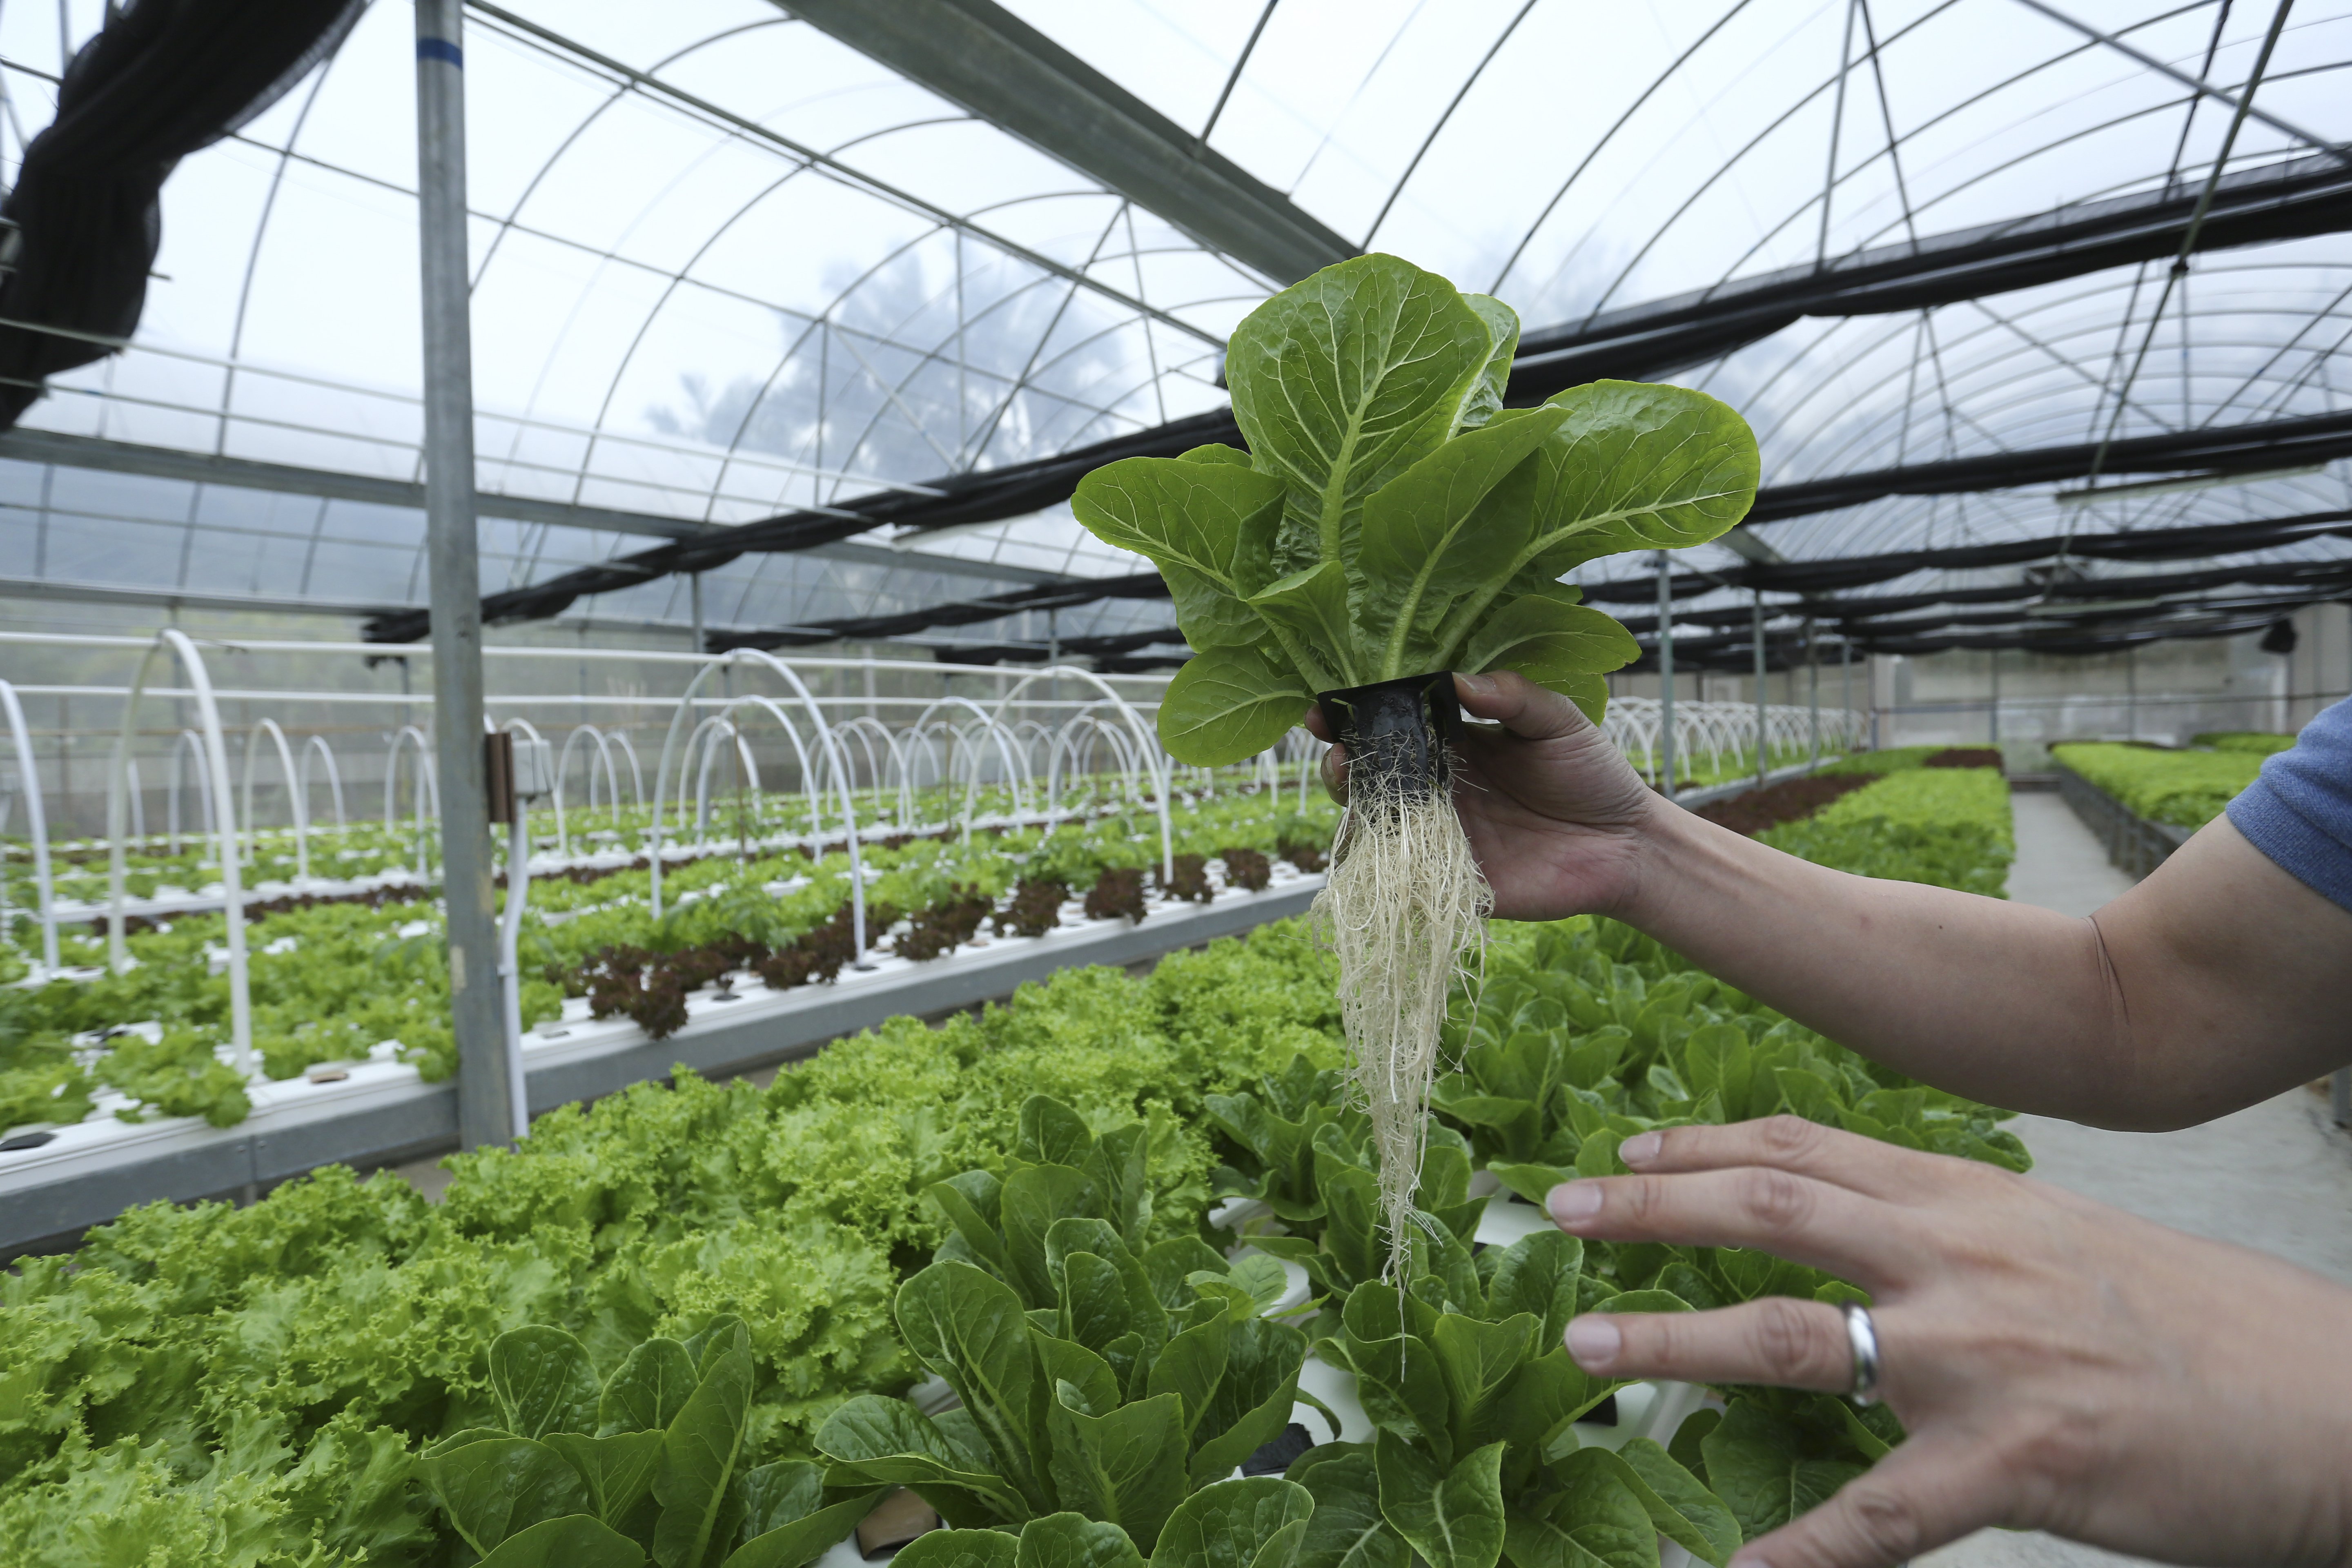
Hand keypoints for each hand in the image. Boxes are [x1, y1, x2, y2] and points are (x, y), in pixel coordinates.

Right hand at [1302, 671, 1658, 920]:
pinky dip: (1378, 861)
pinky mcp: (1453, 879)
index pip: (1394, 724)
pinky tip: (1364, 839)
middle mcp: (1439, 788)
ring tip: (1344, 779)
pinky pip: (1405, 874)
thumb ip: (1512, 697)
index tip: (1329, 704)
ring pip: (1377, 821)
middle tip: (1334, 747)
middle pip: (1372, 774)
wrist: (1627, 846)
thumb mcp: (1558, 722)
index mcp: (1456, 745)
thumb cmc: (1593, 776)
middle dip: (1341, 758)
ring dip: (1351, 802)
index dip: (1357, 713)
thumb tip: (1456, 679)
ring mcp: (1441, 835)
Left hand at [1546, 1117, 2351, 1567]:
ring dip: (1674, 1339)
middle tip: (1556, 1211)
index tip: (1627, 1149)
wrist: (2326, 1396)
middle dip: (1651, 1208)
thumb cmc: (2193, 1321)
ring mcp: (1980, 1359)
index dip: (1704, 1145)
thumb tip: (1872, 1230)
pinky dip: (1796, 1554)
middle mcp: (1959, 1259)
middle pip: (1771, 1209)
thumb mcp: (2061, 1238)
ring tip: (1585, 1346)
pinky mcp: (2016, 1462)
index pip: (1808, 1150)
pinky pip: (1878, 1517)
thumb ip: (1959, 1231)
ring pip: (1791, 1339)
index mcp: (1970, 1202)